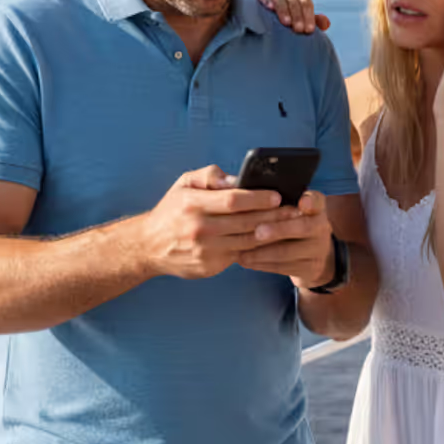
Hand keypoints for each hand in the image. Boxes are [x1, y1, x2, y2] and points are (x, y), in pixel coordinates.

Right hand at [137, 166, 295, 278]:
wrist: (149, 246)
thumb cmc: (172, 210)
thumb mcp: (183, 183)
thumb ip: (210, 176)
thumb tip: (237, 179)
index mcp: (192, 204)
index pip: (232, 200)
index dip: (257, 198)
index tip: (277, 195)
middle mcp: (198, 228)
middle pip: (245, 222)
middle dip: (273, 216)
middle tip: (294, 210)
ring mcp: (204, 250)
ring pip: (246, 241)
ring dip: (271, 234)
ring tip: (290, 225)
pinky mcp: (209, 267)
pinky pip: (240, 255)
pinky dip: (258, 248)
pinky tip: (272, 241)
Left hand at [237, 190, 335, 287]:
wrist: (313, 255)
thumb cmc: (290, 222)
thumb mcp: (289, 206)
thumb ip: (268, 196)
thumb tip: (229, 182)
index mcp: (316, 207)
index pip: (317, 201)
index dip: (311, 201)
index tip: (303, 202)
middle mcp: (321, 227)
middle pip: (303, 227)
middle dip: (278, 230)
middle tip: (257, 232)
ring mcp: (317, 250)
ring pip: (288, 252)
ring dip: (262, 252)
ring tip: (239, 250)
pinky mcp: (309, 268)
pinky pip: (282, 267)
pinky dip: (261, 264)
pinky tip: (244, 259)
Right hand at [253, 0, 329, 33]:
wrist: (258, 19)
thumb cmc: (281, 23)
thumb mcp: (297, 22)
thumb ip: (311, 22)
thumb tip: (326, 23)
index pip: (305, 2)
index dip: (309, 16)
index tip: (309, 31)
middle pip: (294, 0)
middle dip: (298, 16)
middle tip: (299, 30)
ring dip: (284, 10)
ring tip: (286, 23)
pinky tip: (269, 8)